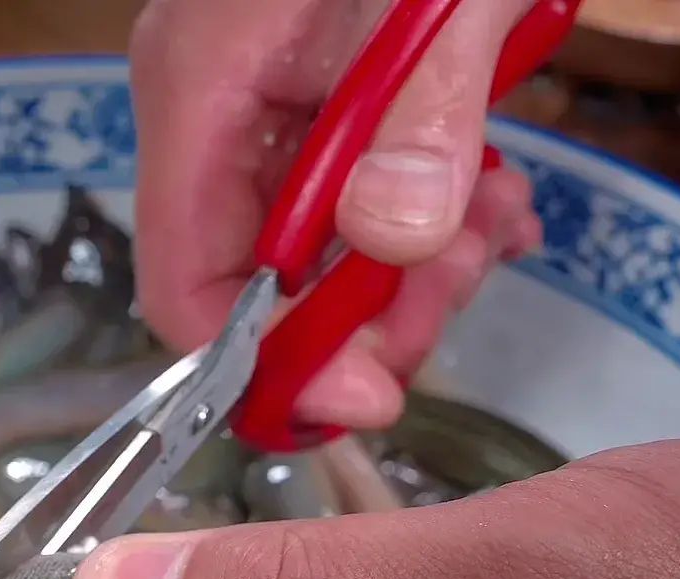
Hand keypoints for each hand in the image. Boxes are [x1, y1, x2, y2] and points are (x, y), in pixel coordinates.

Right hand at [129, 0, 543, 430]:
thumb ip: (423, 116)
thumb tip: (392, 245)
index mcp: (203, 81)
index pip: (185, 282)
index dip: (266, 363)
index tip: (367, 396)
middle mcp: (216, 97)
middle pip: (257, 278)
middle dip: (364, 313)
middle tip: (458, 296)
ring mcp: (267, 91)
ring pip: (317, 243)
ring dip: (412, 264)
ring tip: (495, 226)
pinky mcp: (323, 83)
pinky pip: (355, 186)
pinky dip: (427, 210)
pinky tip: (493, 198)